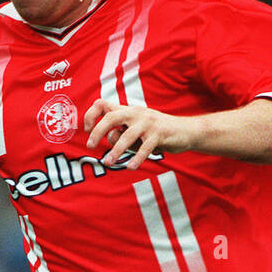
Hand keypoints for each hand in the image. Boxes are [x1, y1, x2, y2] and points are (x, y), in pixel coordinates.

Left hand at [83, 99, 200, 170]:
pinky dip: (136, 158)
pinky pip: (144, 148)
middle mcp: (135, 113)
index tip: (86, 129)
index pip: (102, 104)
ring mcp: (147, 123)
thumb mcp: (136, 131)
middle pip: (111, 117)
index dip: (91, 115)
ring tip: (107, 162)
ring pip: (127, 135)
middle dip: (98, 131)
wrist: (185, 131)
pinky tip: (130, 167)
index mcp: (127, 110)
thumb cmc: (155, 133)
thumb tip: (108, 138)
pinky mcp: (159, 134)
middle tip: (90, 146)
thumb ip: (121, 134)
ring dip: (116, 150)